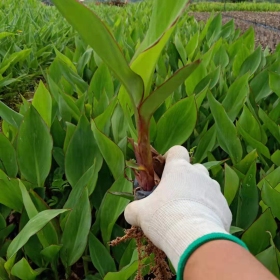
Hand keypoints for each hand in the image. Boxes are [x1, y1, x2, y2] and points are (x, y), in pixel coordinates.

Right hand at [124, 146, 231, 269]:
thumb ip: (133, 209)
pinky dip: (208, 211)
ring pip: (206, 186)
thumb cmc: (164, 217)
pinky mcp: (224, 207)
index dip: (170, 158)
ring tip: (187, 213)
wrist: (195, 239)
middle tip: (175, 196)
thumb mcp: (140, 213)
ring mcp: (214, 190)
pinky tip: (198, 225)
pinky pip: (215, 204)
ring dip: (198, 194)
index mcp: (179, 169)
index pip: (177, 151)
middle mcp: (200, 175)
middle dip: (186, 179)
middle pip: (194, 168)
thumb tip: (130, 213)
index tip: (165, 171)